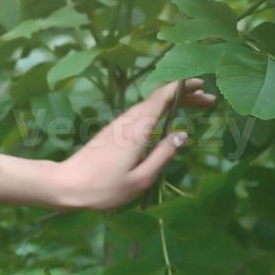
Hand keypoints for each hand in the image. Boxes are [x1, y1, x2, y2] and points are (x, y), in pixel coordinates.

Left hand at [53, 78, 217, 210]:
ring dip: (172, 102)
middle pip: (158, 99)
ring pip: (149, 106)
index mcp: (136, 130)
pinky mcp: (112, 132)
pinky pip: (141, 115)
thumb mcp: (140, 179)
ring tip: (195, 106)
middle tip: (209, 101)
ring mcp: (118, 125)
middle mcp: (127, 121)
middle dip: (184, 95)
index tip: (203, 86)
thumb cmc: (104, 188)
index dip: (183, 88)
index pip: (161, 98)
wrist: (66, 185)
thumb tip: (183, 135)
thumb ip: (163, 155)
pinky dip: (159, 111)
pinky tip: (168, 120)